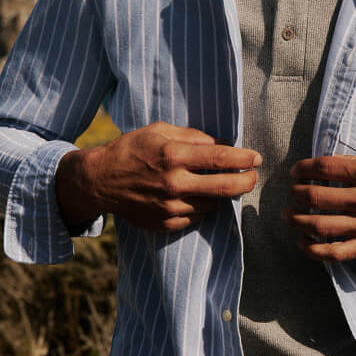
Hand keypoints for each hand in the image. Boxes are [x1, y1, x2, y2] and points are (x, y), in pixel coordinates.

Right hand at [57, 123, 260, 232]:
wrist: (100, 181)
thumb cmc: (131, 150)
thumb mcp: (159, 131)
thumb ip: (193, 136)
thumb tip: (223, 145)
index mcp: (173, 156)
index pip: (221, 158)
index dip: (244, 158)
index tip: (255, 158)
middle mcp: (174, 183)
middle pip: (226, 187)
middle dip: (246, 181)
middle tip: (253, 176)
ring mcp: (171, 207)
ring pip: (214, 203)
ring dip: (221, 193)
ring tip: (216, 182)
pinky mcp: (167, 223)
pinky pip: (198, 216)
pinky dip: (203, 205)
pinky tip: (195, 195)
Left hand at [285, 155, 355, 261]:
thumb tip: (326, 164)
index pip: (324, 167)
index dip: (302, 169)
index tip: (295, 171)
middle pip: (315, 196)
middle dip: (295, 194)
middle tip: (290, 193)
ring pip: (318, 225)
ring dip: (296, 220)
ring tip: (288, 215)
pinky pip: (334, 252)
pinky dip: (312, 249)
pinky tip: (302, 243)